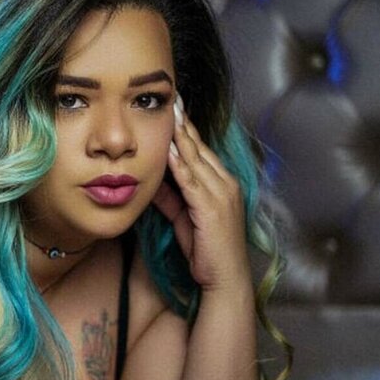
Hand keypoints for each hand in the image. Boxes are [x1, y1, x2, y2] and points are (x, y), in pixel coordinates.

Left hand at [152, 96, 248, 290]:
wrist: (224, 280)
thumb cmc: (205, 252)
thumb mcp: (183, 219)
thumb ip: (170, 199)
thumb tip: (153, 181)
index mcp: (222, 185)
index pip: (202, 151)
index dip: (188, 131)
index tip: (176, 110)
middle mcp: (226, 185)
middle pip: (201, 149)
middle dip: (185, 125)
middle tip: (173, 100)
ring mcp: (221, 196)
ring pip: (198, 160)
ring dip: (182, 137)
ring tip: (171, 115)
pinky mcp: (212, 209)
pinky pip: (192, 182)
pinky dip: (180, 164)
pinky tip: (169, 150)